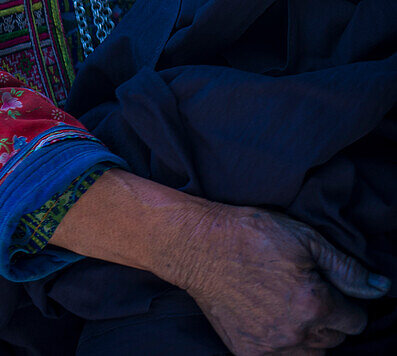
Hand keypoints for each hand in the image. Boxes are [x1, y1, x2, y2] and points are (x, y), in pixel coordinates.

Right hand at [180, 204, 389, 354]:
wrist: (199, 246)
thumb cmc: (250, 234)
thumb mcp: (303, 237)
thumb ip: (345, 267)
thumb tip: (381, 288)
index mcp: (314, 304)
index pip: (355, 321)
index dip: (346, 301)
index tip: (328, 287)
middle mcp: (296, 333)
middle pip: (335, 339)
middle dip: (327, 317)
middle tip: (305, 291)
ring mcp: (272, 348)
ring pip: (313, 354)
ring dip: (309, 335)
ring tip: (289, 305)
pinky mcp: (250, 354)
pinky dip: (285, 344)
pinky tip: (272, 318)